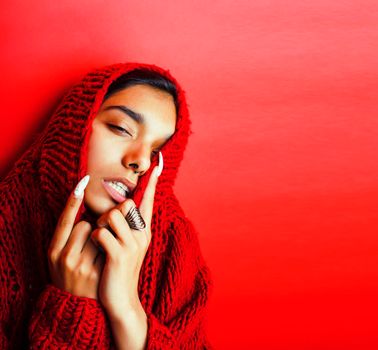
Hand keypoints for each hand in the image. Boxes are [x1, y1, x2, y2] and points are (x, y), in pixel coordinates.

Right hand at [48, 176, 104, 298]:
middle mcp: (64, 258)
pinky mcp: (98, 272)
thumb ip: (67, 235)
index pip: (64, 221)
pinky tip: (104, 261)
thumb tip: (83, 208)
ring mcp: (81, 266)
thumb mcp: (60, 256)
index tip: (82, 182)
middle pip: (87, 225)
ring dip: (102, 238)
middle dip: (93, 228)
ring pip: (100, 234)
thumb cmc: (71, 274)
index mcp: (53, 252)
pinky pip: (109, 246)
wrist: (78, 306)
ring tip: (96, 255)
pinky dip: (109, 248)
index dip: (73, 201)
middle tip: (90, 245)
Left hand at [90, 163, 160, 318]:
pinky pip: (101, 233)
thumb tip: (123, 204)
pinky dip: (95, 239)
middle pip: (125, 205)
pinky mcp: (120, 255)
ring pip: (111, 216)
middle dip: (111, 213)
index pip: (149, 200)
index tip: (158, 163)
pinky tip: (99, 251)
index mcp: (144, 230)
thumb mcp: (130, 245)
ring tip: (101, 240)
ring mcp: (132, 245)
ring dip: (100, 225)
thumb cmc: (120, 267)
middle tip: (106, 229)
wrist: (122, 298)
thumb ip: (128, 225)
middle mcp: (142, 234)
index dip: (153, 181)